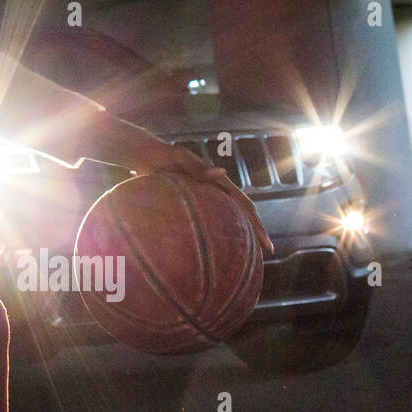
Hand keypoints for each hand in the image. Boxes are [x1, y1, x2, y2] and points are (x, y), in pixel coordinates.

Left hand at [125, 138, 274, 257]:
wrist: (145, 155)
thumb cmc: (163, 157)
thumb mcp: (180, 159)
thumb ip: (199, 167)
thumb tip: (223, 172)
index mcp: (219, 182)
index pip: (244, 205)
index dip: (257, 224)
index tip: (266, 243)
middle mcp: (217, 190)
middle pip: (241, 214)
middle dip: (255, 232)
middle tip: (266, 252)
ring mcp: (206, 196)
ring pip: (227, 218)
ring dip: (238, 234)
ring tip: (246, 255)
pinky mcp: (193, 201)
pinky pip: (209, 220)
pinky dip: (214, 233)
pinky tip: (210, 249)